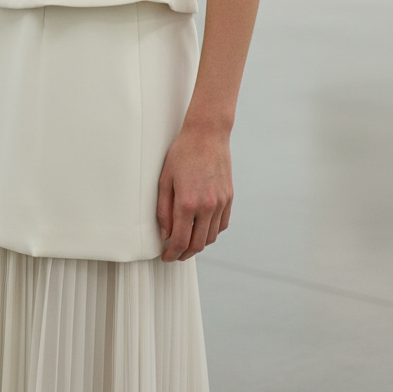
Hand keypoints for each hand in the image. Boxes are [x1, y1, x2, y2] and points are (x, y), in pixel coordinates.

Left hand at [156, 122, 232, 261]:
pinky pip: (222, 224)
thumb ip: (163, 210)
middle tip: (175, 254)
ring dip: (199, 245)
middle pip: (197, 244)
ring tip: (187, 243)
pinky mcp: (229, 198)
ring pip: (211, 237)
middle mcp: (206, 206)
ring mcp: (220, 203)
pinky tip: (202, 229)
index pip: (180, 241)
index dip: (172, 254)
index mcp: (187, 202)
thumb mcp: (165, 180)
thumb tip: (165, 233)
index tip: (166, 257)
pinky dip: (212, 232)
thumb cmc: (183, 153)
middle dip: (184, 254)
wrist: (207, 134)